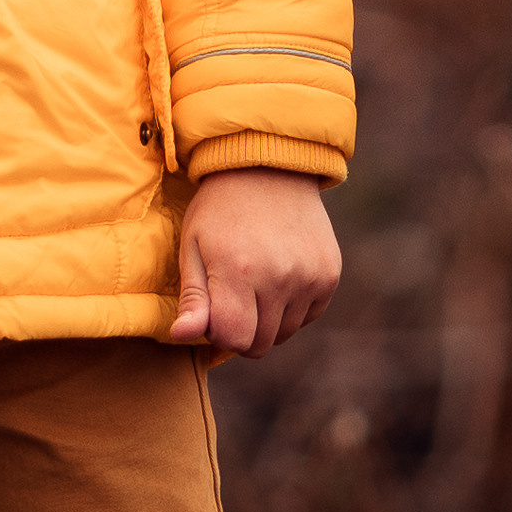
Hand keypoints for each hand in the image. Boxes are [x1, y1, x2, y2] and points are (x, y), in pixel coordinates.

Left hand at [167, 169, 339, 356]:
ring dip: (267, 318)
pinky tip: (278, 272)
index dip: (218, 331)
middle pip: (259, 343)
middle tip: (232, 293)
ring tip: (254, 278)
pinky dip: (291, 307)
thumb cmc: (219, 209)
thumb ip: (192, 297)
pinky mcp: (329, 276)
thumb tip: (182, 336)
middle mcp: (278, 279)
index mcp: (237, 271)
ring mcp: (308, 278)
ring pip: (284, 333)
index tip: (212, 307)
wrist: (266, 167)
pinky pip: (308, 317)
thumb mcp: (193, 244)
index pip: (233, 339)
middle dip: (242, 328)